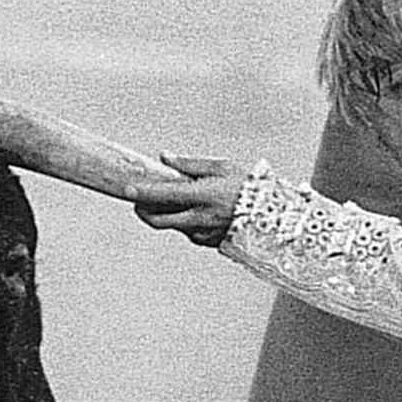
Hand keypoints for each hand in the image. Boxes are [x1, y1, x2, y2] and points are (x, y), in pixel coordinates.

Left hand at [129, 153, 248, 246]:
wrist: (275, 216)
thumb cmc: (250, 186)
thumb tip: (165, 159)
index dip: (141, 192)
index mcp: (202, 195)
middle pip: (158, 220)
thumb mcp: (222, 167)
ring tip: (177, 199)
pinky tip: (199, 210)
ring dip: (167, 214)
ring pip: (173, 226)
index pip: (162, 195)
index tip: (126, 188)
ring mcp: (204, 233)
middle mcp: (200, 218)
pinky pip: (189, 232)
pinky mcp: (209, 243)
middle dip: (143, 211)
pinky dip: (186, 221)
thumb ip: (190, 165)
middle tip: (139, 200)